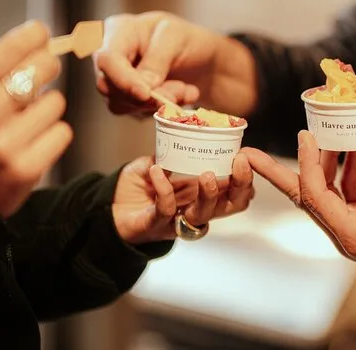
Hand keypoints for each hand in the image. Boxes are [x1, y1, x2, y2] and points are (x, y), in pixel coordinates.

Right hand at [0, 21, 70, 217]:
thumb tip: (0, 45)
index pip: (2, 53)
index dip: (27, 37)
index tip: (39, 32)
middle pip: (37, 71)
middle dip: (46, 66)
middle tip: (46, 68)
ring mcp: (2, 147)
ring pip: (55, 103)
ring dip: (48, 106)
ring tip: (31, 117)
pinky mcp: (25, 171)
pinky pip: (62, 133)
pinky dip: (54, 133)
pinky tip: (37, 139)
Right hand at [93, 11, 257, 116]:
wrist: (203, 59)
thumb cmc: (188, 39)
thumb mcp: (177, 38)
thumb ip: (158, 59)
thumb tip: (143, 87)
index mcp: (119, 31)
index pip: (107, 59)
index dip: (123, 80)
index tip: (146, 94)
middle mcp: (112, 56)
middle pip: (109, 86)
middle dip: (146, 95)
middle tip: (178, 92)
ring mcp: (118, 80)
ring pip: (123, 104)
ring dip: (158, 102)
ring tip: (185, 89)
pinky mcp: (128, 99)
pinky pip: (137, 113)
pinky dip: (162, 108)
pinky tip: (182, 95)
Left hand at [112, 153, 254, 244]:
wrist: (109, 208)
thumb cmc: (139, 186)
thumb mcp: (161, 161)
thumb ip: (174, 150)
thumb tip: (188, 129)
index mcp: (204, 195)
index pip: (236, 192)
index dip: (246, 177)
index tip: (247, 155)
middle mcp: (197, 211)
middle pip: (231, 206)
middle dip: (241, 186)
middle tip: (239, 164)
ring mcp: (177, 221)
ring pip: (204, 214)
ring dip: (210, 194)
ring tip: (207, 174)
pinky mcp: (155, 226)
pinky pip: (166, 209)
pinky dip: (164, 189)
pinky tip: (157, 171)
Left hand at [244, 116, 355, 306]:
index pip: (316, 197)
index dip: (307, 164)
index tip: (305, 135)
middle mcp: (346, 235)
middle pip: (305, 198)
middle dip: (278, 174)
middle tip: (250, 153)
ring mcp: (352, 229)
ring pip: (322, 193)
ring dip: (318, 163)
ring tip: (313, 133)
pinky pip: (343, 192)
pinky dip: (345, 169)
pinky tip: (352, 146)